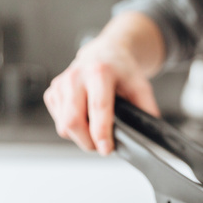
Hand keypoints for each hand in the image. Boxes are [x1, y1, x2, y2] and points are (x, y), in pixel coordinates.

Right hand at [44, 12, 163, 154]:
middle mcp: (76, 77)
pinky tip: (85, 121)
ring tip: (96, 133)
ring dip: (80, 137)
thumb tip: (149, 132)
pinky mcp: (52, 92)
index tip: (106, 149)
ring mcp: (61, 84)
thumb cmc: (122, 70)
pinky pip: (58, 121)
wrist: (105, 53)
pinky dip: (72, 128)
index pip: (98, 107)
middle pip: (73, 120)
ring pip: (64, 125)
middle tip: (102, 147)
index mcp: (99, 72)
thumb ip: (146, 108)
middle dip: (88, 141)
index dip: (101, 132)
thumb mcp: (141, 85)